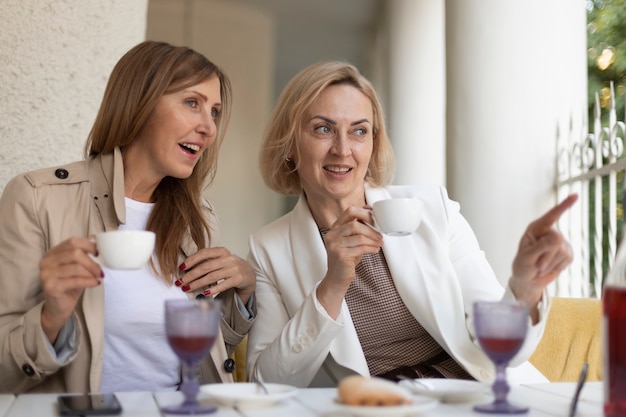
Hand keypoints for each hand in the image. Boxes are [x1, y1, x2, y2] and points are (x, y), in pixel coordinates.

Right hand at [39, 237, 101, 342]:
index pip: (72, 242)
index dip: (88, 245)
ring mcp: (47, 274)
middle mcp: (46, 261)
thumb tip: (99, 243)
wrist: (58, 309)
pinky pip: (75, 281)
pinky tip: (95, 283)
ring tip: (98, 277)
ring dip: (91, 272)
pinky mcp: (51, 287)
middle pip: (75, 253)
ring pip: (76, 267)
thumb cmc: (70, 286)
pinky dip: (88, 281)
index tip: (99, 253)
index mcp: (52, 253)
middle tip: (100, 270)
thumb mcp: (77, 267)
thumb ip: (83, 255)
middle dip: (92, 262)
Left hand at [178, 247, 255, 303]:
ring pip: (212, 276)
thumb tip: (186, 269)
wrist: (250, 274)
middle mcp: (228, 259)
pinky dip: (212, 290)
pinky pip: (223, 285)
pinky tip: (204, 293)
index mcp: (222, 251)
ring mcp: (234, 269)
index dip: (192, 259)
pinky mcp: (238, 279)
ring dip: (197, 283)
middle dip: (191, 275)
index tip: (181, 267)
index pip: (204, 253)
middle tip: (180, 282)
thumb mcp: (221, 260)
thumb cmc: (231, 267)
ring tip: (187, 288)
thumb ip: (208, 261)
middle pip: (206, 266)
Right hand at [317, 206, 382, 317]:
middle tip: (380, 233)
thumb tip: (369, 209)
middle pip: (354, 223)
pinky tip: (375, 250)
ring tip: (379, 243)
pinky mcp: (341, 255)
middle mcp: (332, 235)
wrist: (337, 278)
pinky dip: (371, 248)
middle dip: (371, 228)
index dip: (364, 212)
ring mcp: (335, 245)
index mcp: (334, 228)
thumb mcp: (351, 240)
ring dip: (373, 239)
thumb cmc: (346, 258)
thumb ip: (358, 227)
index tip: (374, 219)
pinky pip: (361, 248)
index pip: (349, 211)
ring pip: (359, 236)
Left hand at [509, 194, 577, 321]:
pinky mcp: (567, 253)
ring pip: (563, 252)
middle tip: (537, 265)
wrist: (528, 280)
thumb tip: (558, 237)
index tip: (575, 195)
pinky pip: (568, 259)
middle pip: (556, 241)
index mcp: (536, 228)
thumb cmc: (522, 266)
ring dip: (550, 264)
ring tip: (541, 267)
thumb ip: (540, 247)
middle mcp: (549, 232)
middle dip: (546, 256)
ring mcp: (560, 242)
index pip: (551, 216)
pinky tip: (550, 267)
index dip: (563, 206)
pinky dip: (557, 267)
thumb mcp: (526, 258)